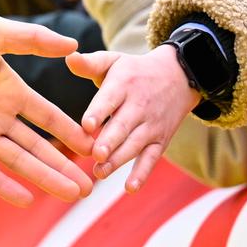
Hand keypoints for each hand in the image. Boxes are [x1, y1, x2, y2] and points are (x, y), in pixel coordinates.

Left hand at [0, 16, 93, 205]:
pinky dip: (4, 185)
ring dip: (45, 178)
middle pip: (38, 147)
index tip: (94, 147)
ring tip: (73, 195)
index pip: (47, 117)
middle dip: (64, 166)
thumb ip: (31, 40)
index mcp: (9, 91)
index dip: (70, 132)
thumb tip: (74, 46)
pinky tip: (27, 200)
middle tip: (92, 186)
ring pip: (18, 161)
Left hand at [67, 45, 196, 191]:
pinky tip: (130, 188)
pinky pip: (152, 158)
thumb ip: (89, 63)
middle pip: (123, 125)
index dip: (99, 112)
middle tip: (96, 154)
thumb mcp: (113, 61)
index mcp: (124, 84)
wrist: (178, 76)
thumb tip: (68, 57)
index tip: (87, 125)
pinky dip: (142, 173)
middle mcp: (139, 106)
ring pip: (135, 144)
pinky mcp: (161, 140)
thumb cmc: (133, 71)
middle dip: (110, 141)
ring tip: (100, 172)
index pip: (110, 98)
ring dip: (119, 160)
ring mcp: (151, 125)